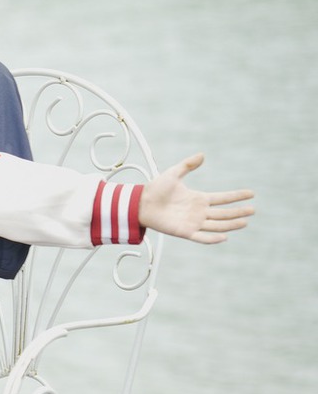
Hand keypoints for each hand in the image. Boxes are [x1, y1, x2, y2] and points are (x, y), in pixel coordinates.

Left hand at [138, 154, 254, 243]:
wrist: (140, 202)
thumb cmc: (155, 189)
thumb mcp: (173, 174)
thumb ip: (187, 165)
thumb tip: (202, 155)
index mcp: (199, 198)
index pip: (222, 198)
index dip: (236, 196)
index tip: (251, 193)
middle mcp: (199, 211)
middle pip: (224, 213)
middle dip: (238, 212)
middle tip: (253, 210)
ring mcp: (193, 222)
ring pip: (217, 225)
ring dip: (231, 225)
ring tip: (245, 221)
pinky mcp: (185, 232)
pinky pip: (202, 237)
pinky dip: (212, 238)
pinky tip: (224, 237)